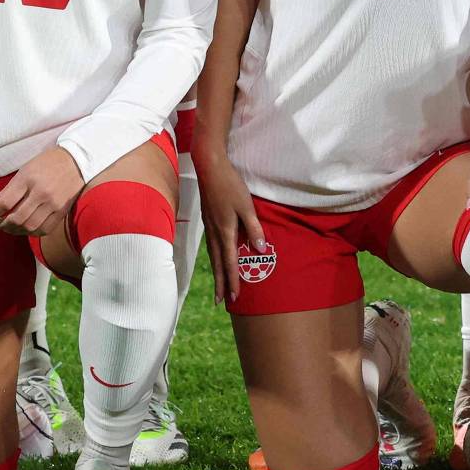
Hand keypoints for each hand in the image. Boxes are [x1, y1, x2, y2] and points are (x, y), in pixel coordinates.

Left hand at [0, 147, 83, 236]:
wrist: (77, 160)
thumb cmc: (47, 163)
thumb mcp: (24, 170)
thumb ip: (8, 189)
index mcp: (28, 179)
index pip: (5, 203)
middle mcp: (40, 192)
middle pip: (17, 218)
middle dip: (3, 225)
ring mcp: (53, 203)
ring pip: (30, 226)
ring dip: (16, 231)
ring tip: (10, 228)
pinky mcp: (62, 210)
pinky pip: (45, 229)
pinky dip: (32, 233)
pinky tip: (26, 229)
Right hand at [196, 154, 264, 303]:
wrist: (210, 168)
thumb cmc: (231, 186)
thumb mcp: (247, 207)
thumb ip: (254, 229)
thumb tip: (261, 250)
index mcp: (225, 231)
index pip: (229, 262)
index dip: (232, 280)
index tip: (235, 297)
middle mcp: (214, 232)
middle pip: (217, 263)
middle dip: (220, 283)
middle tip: (221, 301)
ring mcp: (209, 226)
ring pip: (213, 255)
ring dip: (216, 272)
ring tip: (218, 285)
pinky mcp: (208, 219)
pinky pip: (212, 245)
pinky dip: (215, 257)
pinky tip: (218, 259)